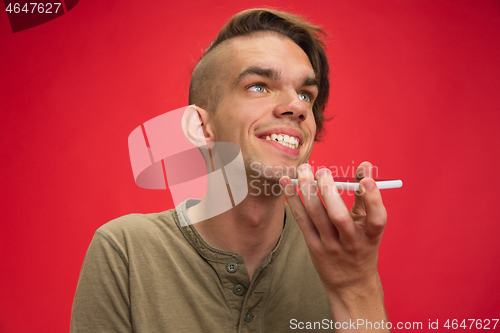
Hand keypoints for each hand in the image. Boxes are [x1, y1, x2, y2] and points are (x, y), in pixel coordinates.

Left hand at [280, 161, 387, 328]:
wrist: (350, 284)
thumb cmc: (361, 247)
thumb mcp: (368, 226)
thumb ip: (366, 196)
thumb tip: (365, 166)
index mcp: (371, 236)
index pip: (377, 219)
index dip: (373, 199)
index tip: (365, 180)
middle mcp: (351, 243)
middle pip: (338, 217)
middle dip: (329, 191)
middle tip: (322, 171)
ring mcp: (330, 246)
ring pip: (316, 216)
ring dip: (307, 190)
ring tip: (303, 170)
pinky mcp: (313, 247)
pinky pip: (301, 221)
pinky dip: (294, 200)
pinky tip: (287, 185)